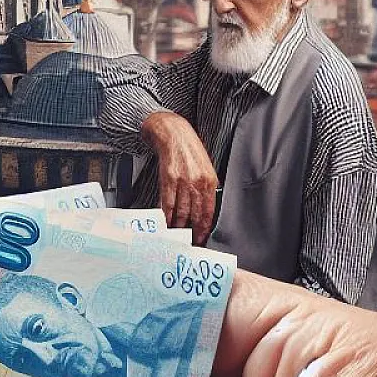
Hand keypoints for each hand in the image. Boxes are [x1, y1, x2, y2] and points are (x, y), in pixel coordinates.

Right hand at [142, 111, 217, 244]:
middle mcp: (197, 183)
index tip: (201, 239)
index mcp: (210, 182)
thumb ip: (207, 188)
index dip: (204, 229)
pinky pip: (168, 203)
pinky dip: (167, 216)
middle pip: (195, 215)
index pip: (208, 212)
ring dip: (178, 227)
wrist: (175, 134)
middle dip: (192, 232)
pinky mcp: (168, 179)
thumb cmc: (190, 151)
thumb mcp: (206, 169)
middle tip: (188, 242)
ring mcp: (182, 182)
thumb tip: (205, 209)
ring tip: (176, 236)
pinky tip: (166, 223)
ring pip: (181, 212)